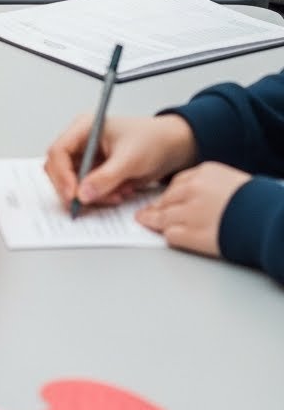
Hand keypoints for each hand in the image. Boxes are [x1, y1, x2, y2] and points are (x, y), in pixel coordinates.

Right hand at [44, 113, 197, 209]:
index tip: (73, 195)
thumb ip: (105, 177)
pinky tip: (121, 193)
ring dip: (92, 195)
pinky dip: (102, 198)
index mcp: (85, 128)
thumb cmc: (153, 140)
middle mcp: (82, 142)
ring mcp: (89, 158)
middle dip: (74, 188)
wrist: (172, 147)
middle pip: (60, 170)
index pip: (59, 151)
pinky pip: (89, 191)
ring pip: (74, 184)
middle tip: (88, 203)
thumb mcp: (130, 159)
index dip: (61, 174)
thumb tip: (83, 194)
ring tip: (116, 194)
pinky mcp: (97, 173)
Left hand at [136, 163, 251, 256]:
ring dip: (153, 221)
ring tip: (145, 222)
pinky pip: (171, 234)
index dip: (168, 194)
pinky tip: (164, 236)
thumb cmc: (255, 202)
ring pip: (162, 216)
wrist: (265, 219)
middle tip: (146, 212)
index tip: (162, 199)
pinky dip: (166, 235)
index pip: (177, 182)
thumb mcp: (231, 181)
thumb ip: (211, 186)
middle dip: (156, 207)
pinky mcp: (192, 234)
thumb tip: (201, 197)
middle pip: (166, 199)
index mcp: (203, 173)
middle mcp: (192, 189)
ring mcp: (189, 212)